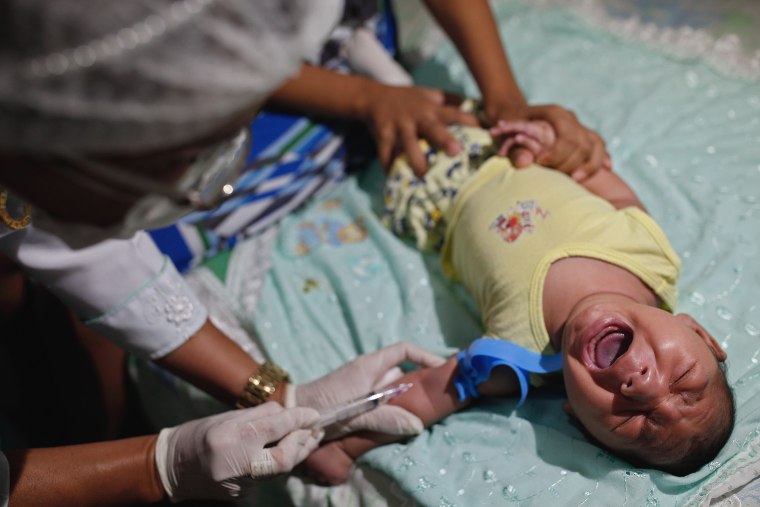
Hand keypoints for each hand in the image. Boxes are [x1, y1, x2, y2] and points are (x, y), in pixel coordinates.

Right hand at [154, 403, 321, 500]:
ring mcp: (239, 483)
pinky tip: (288, 450)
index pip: (275, 427)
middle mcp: (236, 463)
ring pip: (279, 469)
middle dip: (303, 444)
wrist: (171, 469)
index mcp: (230, 437)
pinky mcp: (241, 494)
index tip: (313, 413)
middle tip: (315, 429)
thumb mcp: (227, 417)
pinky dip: (280, 462)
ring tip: (309, 437)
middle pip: (284, 459)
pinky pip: (268, 476)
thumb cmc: (198, 435)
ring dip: (297, 453)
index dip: (298, 419)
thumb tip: (290, 413)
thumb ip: (260, 415)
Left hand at [287, 341, 445, 438]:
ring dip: (406, 402)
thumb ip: (386, 418)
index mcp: (369, 365)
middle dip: (420, 385)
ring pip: (394, 391)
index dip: (425, 356)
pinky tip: (400, 425)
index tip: (441, 370)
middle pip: (402, 373)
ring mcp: (363, 387)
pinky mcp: (358, 402)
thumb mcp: (356, 412)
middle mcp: (368, 372)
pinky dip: (393, 412)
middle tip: (439, 400)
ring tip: (425, 415)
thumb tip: (417, 425)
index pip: (404, 350)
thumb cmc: (322, 407)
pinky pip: (383, 403)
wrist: (292, 416)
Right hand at [362, 84, 477, 175]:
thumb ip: (453, 100)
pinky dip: (389, 167)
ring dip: (415, 160)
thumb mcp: (430, 94)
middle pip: (432, 128)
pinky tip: (393, 178)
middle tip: (456, 152)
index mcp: (432, 108)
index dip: (470, 121)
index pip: (455, 113)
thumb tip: (481, 106)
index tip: (485, 131)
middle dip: (444, 139)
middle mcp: (417, 116)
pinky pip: (386, 154)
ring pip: (408, 144)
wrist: (374, 97)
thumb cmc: (409, 100)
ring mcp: (399, 126)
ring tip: (422, 175)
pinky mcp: (383, 135)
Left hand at [484, 102, 609, 180]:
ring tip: (577, 179)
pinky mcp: (582, 134)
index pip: (567, 137)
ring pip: (595, 145)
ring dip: (589, 165)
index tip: (541, 163)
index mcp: (555, 113)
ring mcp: (578, 125)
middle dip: (571, 163)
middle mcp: (570, 118)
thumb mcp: (505, 135)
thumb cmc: (509, 127)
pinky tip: (606, 170)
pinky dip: (601, 158)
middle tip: (556, 176)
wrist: (514, 114)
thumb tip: (525, 162)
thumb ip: (515, 149)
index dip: (557, 154)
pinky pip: (598, 145)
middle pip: (582, 144)